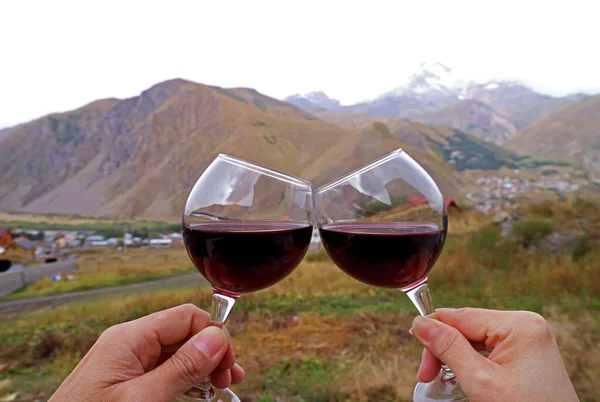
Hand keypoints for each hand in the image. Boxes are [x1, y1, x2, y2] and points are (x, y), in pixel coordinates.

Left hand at [50, 304, 244, 401]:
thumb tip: (217, 338)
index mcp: (129, 337)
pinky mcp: (124, 380)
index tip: (228, 364)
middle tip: (228, 380)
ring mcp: (125, 361)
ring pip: (175, 353)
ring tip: (220, 387)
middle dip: (210, 353)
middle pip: (182, 334)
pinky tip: (198, 391)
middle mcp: (128, 343)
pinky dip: (184, 379)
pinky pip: (162, 370)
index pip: (185, 317)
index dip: (213, 336)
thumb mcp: (144, 397)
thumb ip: (182, 367)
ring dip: (201, 368)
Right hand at [411, 308, 577, 401]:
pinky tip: (464, 376)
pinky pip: (491, 347)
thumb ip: (448, 348)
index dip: (433, 331)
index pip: (460, 316)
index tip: (415, 346)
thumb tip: (420, 323)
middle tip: (427, 376)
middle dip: (445, 350)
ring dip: (456, 357)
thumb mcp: (479, 380)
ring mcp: (530, 338)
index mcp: (519, 325)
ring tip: (443, 378)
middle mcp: (527, 324)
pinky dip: (473, 362)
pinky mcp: (529, 352)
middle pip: (467, 326)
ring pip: (476, 338)